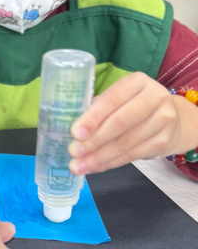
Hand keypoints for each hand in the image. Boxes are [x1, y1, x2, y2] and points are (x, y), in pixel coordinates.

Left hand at [68, 72, 197, 173]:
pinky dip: (110, 163)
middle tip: (74, 152)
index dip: (93, 117)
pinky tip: (96, 166)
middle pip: (120, 122)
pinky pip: (132, 155)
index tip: (75, 133)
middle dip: (94, 140)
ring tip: (79, 165)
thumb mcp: (120, 99)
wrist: (174, 120)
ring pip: (126, 143)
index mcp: (138, 81)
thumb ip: (100, 109)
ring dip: (99, 156)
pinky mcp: (164, 142)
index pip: (112, 99)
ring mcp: (163, 120)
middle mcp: (155, 98)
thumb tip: (76, 131)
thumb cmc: (136, 106)